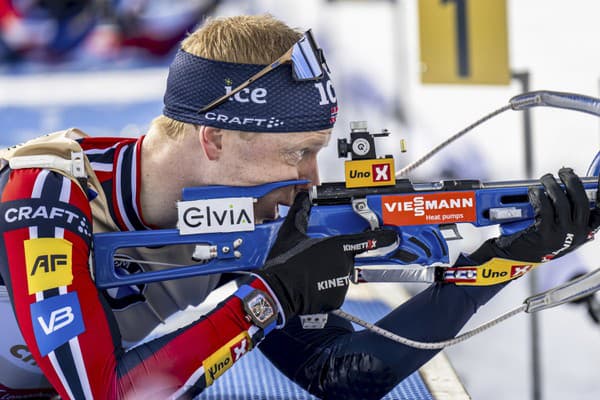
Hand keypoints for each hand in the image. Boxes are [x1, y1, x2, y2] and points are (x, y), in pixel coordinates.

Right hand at [255, 192, 396, 319]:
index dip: (382, 238)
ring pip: (340, 276)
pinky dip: (325, 290)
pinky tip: (309, 286)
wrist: (277, 291)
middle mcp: (344, 265)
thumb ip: (300, 213)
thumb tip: (302, 197)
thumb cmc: (284, 262)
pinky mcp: (336, 299)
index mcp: (336, 246)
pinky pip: (334, 292)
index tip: (393, 236)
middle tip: (313, 262)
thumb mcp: (290, 233)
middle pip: (346, 259)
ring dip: (329, 275)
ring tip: (307, 275)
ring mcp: (342, 283)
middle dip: (333, 259)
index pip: (364, 241)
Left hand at [470, 168, 599, 264]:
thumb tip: (566, 187)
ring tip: (546, 179)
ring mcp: (561, 234)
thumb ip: (566, 215)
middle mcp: (576, 234)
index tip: (595, 182)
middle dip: (573, 182)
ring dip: (552, 185)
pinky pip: (544, 207)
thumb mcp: (558, 231)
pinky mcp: (544, 233)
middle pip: (581, 201)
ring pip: (561, 201)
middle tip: (563, 172)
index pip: (599, 213)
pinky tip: (533, 191)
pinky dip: (538, 195)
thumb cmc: (535, 242)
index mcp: (584, 233)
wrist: (514, 259)